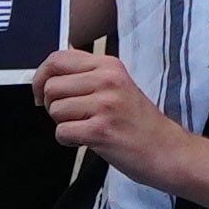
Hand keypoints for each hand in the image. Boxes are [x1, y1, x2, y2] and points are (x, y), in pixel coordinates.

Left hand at [32, 41, 168, 173]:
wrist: (166, 150)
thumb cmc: (139, 122)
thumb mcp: (117, 86)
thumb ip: (86, 76)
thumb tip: (46, 77)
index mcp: (110, 65)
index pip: (57, 59)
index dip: (41, 77)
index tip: (43, 92)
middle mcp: (108, 80)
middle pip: (51, 86)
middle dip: (53, 105)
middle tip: (72, 115)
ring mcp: (106, 104)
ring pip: (55, 110)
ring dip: (64, 123)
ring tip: (86, 127)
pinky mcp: (101, 129)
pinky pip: (62, 132)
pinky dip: (69, 141)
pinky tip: (88, 139)